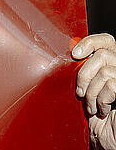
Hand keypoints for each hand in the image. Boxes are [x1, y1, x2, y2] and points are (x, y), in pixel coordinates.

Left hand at [73, 33, 115, 148]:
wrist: (107, 140)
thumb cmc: (97, 118)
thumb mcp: (86, 91)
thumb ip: (84, 72)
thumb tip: (69, 53)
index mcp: (112, 65)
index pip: (106, 41)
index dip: (91, 42)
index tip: (75, 54)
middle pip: (102, 55)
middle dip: (84, 74)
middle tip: (80, 93)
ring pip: (105, 71)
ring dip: (92, 92)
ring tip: (91, 105)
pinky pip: (111, 85)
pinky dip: (101, 99)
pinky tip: (102, 110)